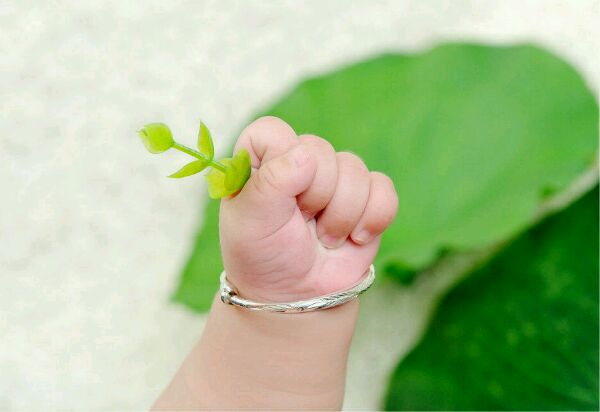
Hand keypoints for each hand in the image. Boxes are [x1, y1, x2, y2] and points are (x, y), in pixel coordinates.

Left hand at [219, 117, 397, 301]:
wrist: (299, 295)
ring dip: (341, 215)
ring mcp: (336, 179)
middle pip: (320, 150)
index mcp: (262, 160)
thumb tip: (305, 154)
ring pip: (355, 170)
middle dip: (313, 198)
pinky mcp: (367, 197)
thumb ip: (270, 182)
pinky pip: (383, 189)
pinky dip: (373, 218)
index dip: (280, 162)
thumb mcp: (251, 222)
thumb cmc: (264, 256)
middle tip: (300, 224)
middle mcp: (299, 162)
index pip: (272, 131)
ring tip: (323, 237)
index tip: (277, 197)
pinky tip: (355, 237)